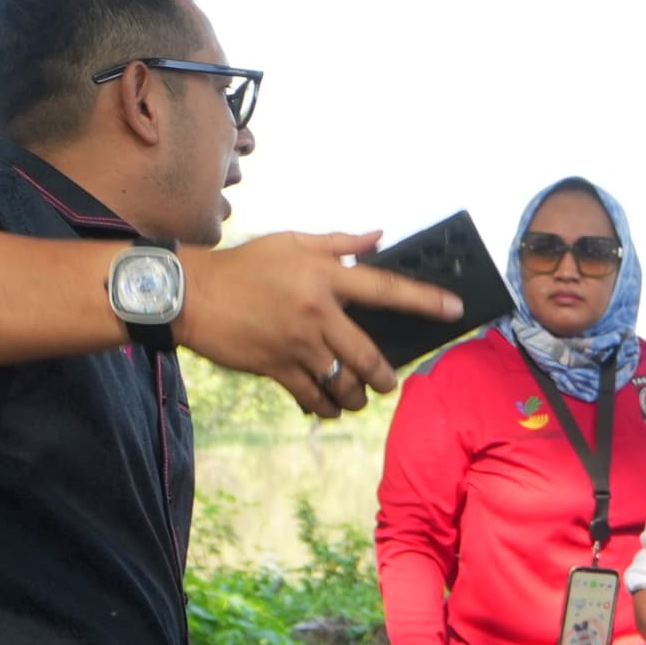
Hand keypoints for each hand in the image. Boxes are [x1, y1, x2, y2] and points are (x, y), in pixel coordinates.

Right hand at [175, 232, 458, 416]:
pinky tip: (330, 408)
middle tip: (389, 381)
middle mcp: (317, 312)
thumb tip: (379, 236)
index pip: (386, 288)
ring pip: (343, 383)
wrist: (191, 294)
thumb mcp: (292, 241)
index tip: (454, 309)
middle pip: (368, 355)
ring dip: (357, 396)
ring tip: (360, 396)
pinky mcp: (276, 368)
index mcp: (325, 277)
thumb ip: (340, 243)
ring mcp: (297, 344)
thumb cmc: (245, 264)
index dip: (424, 300)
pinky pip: (312, 398)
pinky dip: (326, 407)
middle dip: (384, 376)